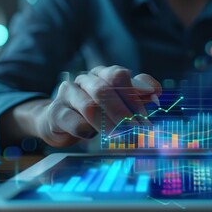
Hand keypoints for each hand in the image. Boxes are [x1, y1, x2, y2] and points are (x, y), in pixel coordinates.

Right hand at [35, 65, 161, 146]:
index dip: (135, 95)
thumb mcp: (119, 101)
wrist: (59, 120)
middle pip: (105, 90)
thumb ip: (138, 94)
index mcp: (103, 74)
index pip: (119, 75)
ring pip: (89, 106)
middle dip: (124, 113)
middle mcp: (85, 80)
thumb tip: (156, 90)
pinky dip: (85, 129)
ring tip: (122, 137)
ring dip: (109, 124)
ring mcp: (68, 94)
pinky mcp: (56, 112)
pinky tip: (93, 137)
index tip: (146, 115)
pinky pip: (71, 120)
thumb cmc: (97, 111)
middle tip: (137, 131)